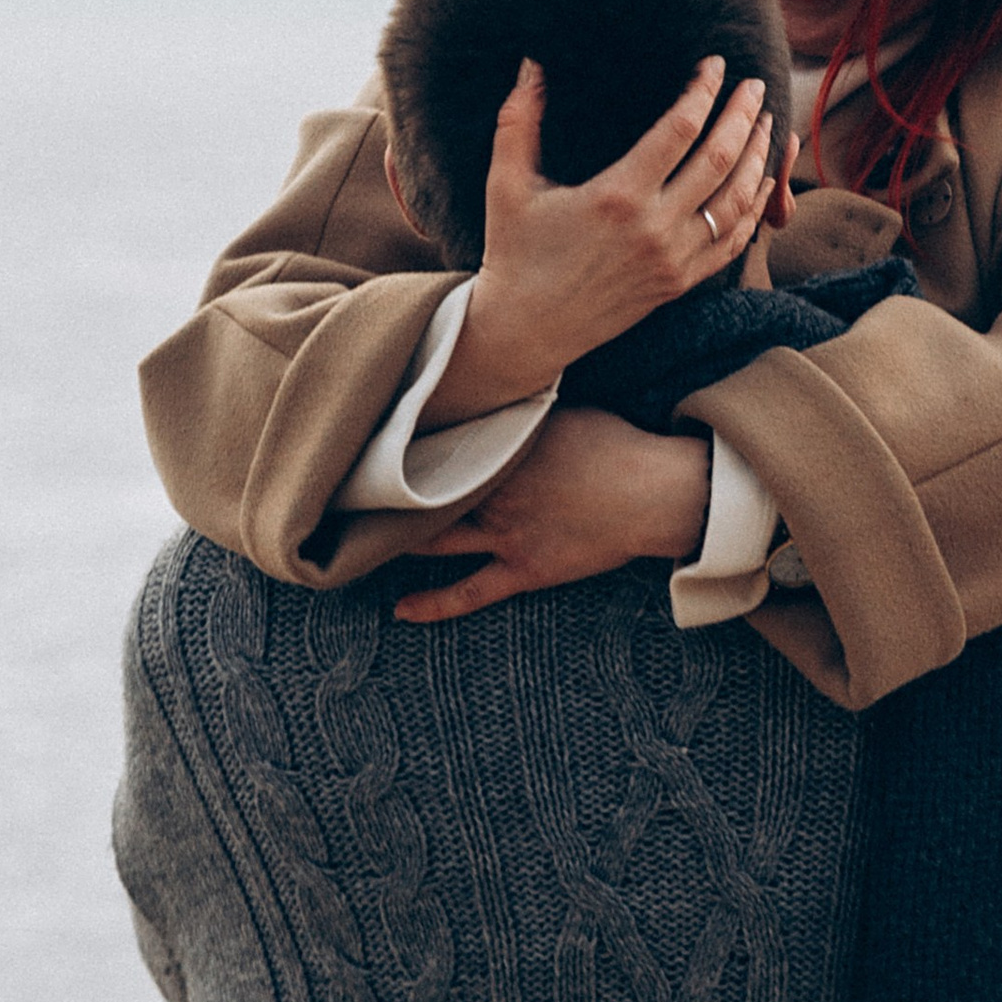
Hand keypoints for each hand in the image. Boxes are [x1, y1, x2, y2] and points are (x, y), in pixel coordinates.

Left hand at [391, 410, 712, 620]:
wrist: (651, 492)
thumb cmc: (614, 443)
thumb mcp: (563, 409)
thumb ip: (519, 408)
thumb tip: (489, 390)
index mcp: (501, 448)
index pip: (437, 444)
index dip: (401, 444)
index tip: (369, 441)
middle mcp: (493, 490)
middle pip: (425, 492)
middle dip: (387, 493)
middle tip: (350, 492)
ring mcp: (504, 533)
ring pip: (435, 540)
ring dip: (400, 540)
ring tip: (364, 541)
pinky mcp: (522, 569)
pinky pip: (469, 592)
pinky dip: (433, 604)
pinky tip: (400, 610)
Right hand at [427, 56, 776, 418]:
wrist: (526, 330)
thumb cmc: (514, 252)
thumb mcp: (506, 185)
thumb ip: (518, 120)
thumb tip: (531, 64)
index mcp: (616, 195)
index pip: (679, 129)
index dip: (704, 91)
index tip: (716, 65)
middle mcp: (654, 227)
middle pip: (720, 159)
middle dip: (744, 115)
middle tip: (755, 85)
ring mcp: (673, 259)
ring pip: (736, 200)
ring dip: (758, 157)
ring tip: (767, 124)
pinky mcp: (680, 283)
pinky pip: (733, 242)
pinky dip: (755, 208)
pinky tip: (763, 182)